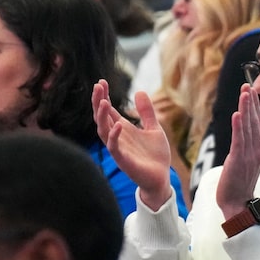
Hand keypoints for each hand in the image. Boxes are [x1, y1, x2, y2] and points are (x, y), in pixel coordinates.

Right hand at [92, 79, 171, 210]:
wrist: (161, 178)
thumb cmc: (156, 156)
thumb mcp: (154, 128)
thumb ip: (146, 112)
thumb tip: (139, 91)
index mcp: (123, 129)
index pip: (108, 110)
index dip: (103, 96)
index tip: (102, 81)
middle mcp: (117, 137)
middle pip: (101, 117)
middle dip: (98, 101)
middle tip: (98, 86)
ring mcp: (118, 148)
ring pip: (102, 130)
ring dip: (101, 116)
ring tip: (103, 101)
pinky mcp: (123, 160)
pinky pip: (114, 147)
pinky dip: (114, 136)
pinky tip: (119, 124)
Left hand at [216, 84, 259, 219]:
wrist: (238, 203)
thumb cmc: (241, 181)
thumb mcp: (251, 158)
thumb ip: (257, 140)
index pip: (259, 123)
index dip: (254, 106)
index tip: (251, 91)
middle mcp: (257, 149)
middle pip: (255, 122)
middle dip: (251, 103)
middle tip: (248, 86)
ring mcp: (249, 154)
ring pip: (248, 127)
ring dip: (246, 109)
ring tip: (244, 93)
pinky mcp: (238, 159)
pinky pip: (239, 140)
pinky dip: (238, 126)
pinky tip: (237, 114)